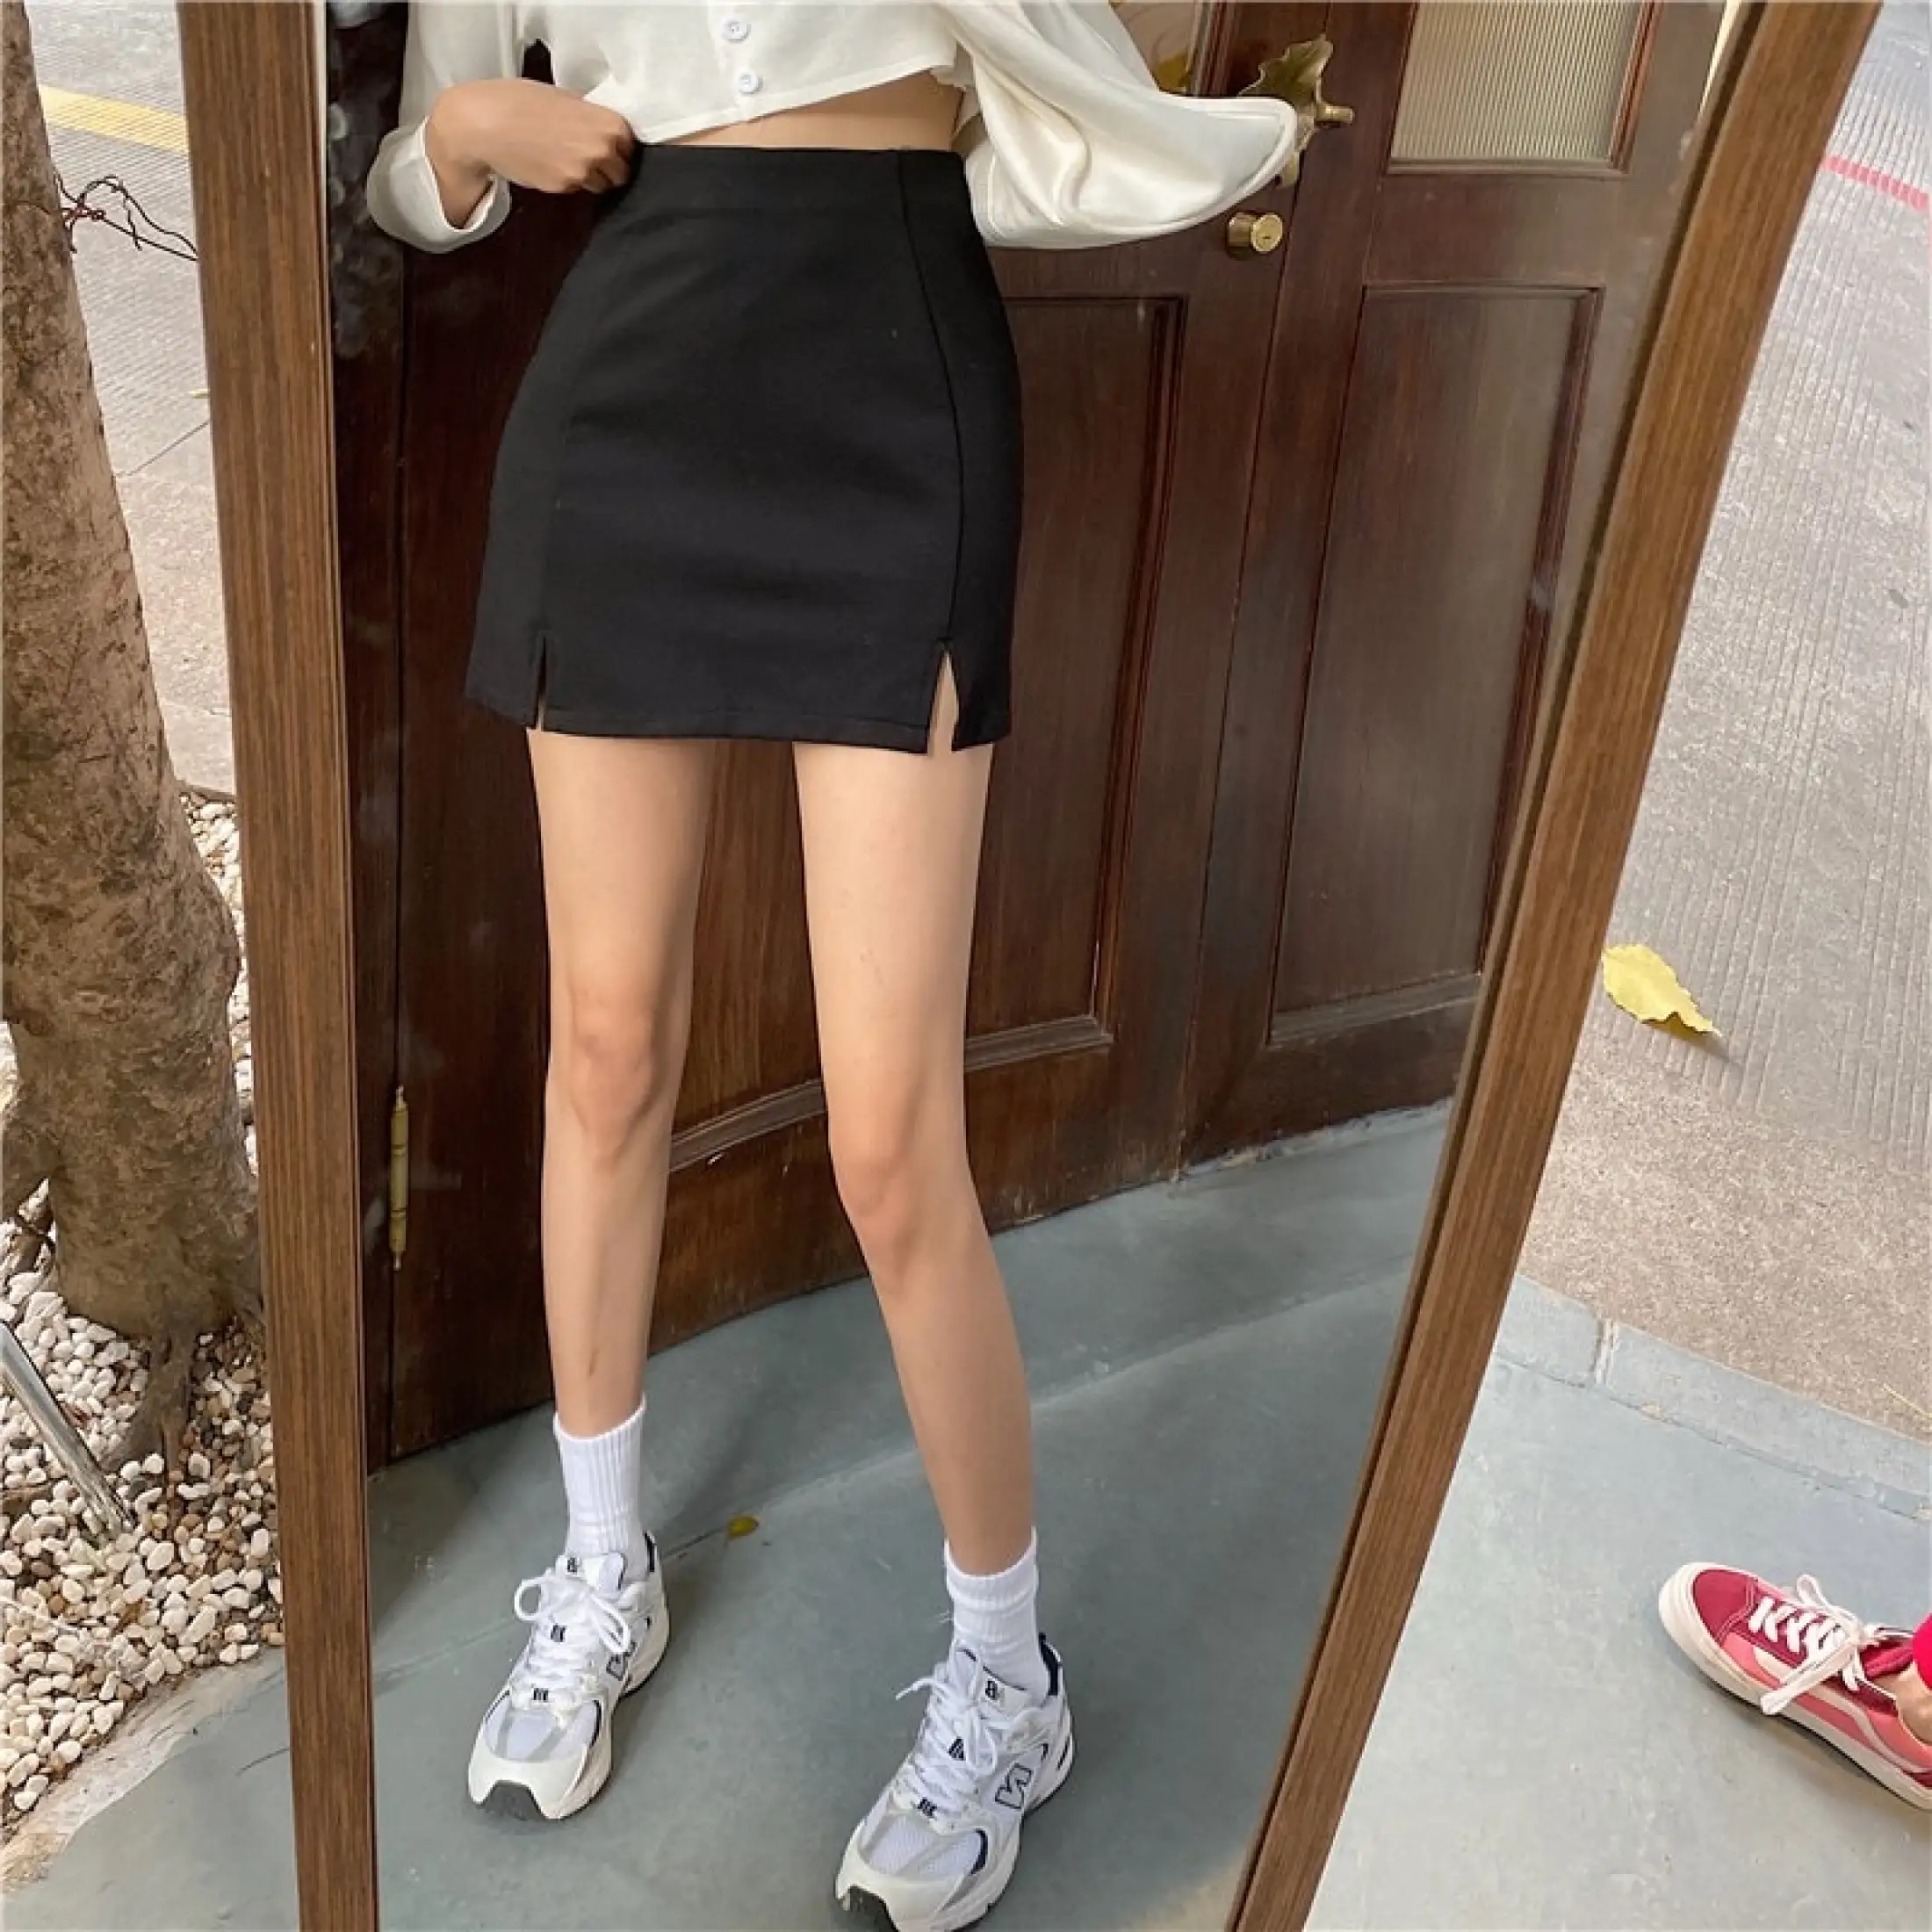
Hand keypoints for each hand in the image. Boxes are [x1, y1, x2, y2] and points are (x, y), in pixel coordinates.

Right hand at [426, 79, 634, 219]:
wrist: (485, 123)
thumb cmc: (520, 101)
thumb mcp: (565, 97)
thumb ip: (590, 116)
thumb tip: (604, 129)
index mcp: (608, 123)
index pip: (630, 145)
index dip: (618, 146)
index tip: (607, 143)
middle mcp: (602, 150)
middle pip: (622, 171)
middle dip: (608, 166)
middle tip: (586, 154)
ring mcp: (584, 172)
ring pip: (601, 184)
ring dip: (590, 176)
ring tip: (565, 158)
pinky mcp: (565, 187)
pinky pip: (577, 188)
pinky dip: (569, 180)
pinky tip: (549, 164)